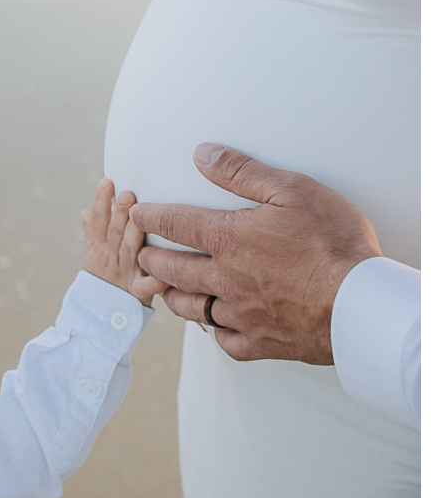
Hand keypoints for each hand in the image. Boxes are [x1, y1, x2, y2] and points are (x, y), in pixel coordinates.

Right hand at [81, 179, 165, 305]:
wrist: (99, 318)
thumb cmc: (104, 280)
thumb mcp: (93, 257)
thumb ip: (92, 233)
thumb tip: (85, 211)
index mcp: (99, 248)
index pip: (98, 221)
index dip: (101, 201)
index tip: (106, 181)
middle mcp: (110, 259)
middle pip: (114, 233)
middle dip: (118, 213)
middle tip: (126, 193)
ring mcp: (123, 275)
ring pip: (128, 251)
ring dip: (133, 233)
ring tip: (138, 215)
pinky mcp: (136, 295)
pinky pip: (145, 286)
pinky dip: (153, 280)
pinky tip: (162, 272)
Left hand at [131, 144, 382, 363]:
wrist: (361, 305)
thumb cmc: (333, 242)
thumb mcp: (292, 190)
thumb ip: (242, 171)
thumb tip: (202, 154)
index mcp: (228, 239)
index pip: (176, 223)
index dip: (151, 216)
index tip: (136, 213)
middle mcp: (225, 279)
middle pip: (173, 269)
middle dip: (152, 258)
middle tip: (142, 253)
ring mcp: (241, 314)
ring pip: (192, 308)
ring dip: (173, 295)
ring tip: (165, 288)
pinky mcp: (261, 343)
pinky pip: (225, 341)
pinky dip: (215, 331)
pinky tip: (215, 325)